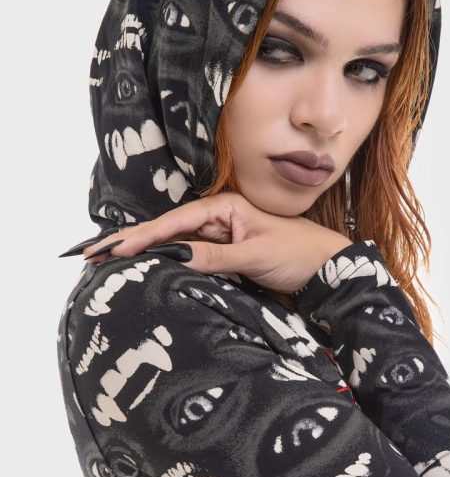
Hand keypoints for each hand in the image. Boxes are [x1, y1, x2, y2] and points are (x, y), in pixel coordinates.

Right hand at [82, 191, 353, 292]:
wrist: (328, 269)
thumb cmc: (299, 253)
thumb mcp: (256, 255)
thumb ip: (216, 257)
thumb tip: (177, 258)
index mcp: (225, 207)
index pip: (176, 222)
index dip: (144, 236)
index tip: (117, 249)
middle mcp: (219, 218)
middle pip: (168, 231)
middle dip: (132, 241)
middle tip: (93, 253)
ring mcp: (220, 237)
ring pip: (175, 245)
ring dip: (145, 253)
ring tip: (108, 260)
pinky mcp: (225, 256)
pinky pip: (190, 258)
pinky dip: (167, 263)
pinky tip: (146, 269)